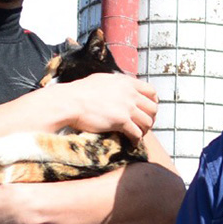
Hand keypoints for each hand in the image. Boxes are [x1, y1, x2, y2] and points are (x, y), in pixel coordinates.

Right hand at [41, 73, 157, 138]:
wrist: (69, 102)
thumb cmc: (80, 92)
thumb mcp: (101, 80)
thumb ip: (115, 84)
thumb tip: (119, 86)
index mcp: (126, 82)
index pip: (151, 91)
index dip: (153, 102)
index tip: (148, 109)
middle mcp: (129, 93)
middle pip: (153, 108)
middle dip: (151, 118)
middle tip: (144, 125)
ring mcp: (126, 107)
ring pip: (148, 122)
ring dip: (144, 130)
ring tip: (138, 135)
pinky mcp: (121, 121)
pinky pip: (136, 133)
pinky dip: (136, 140)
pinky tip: (131, 143)